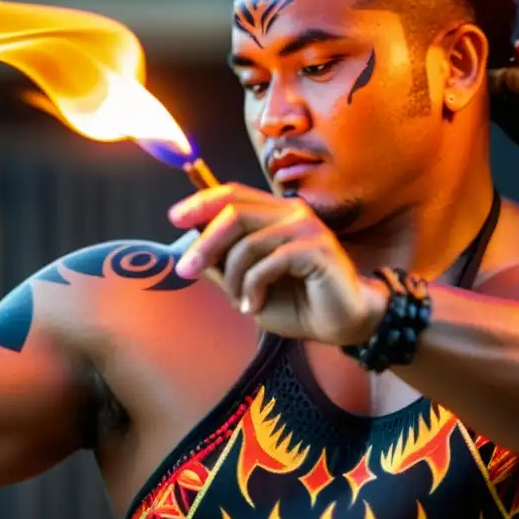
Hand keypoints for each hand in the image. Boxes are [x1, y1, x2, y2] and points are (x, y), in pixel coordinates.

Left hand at [168, 184, 386, 345]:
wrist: (343, 324)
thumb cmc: (298, 303)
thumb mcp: (247, 285)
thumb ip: (223, 266)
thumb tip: (189, 251)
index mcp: (276, 214)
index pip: (233, 194)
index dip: (201, 202)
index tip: (175, 218)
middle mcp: (292, 213)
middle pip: (234, 213)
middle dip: (205, 243)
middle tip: (186, 271)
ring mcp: (307, 228)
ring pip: (248, 242)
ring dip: (234, 278)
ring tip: (240, 302)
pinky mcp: (318, 249)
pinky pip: (269, 262)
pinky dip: (253, 288)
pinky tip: (254, 306)